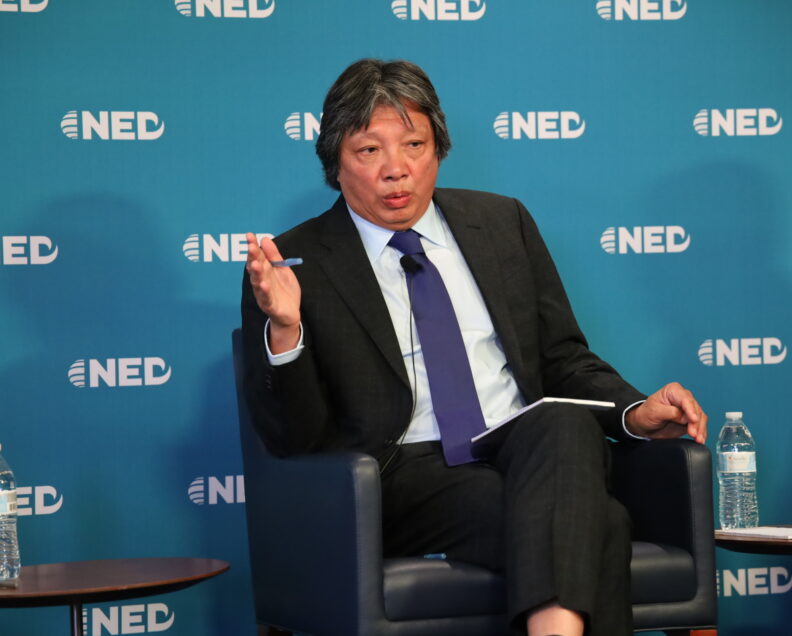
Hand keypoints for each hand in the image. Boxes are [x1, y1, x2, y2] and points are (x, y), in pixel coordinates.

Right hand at [245, 233, 301, 352]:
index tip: (250, 235)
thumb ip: (274, 256)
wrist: (290, 313)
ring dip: (256, 273)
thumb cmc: (284, 290)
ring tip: (255, 264)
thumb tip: (265, 239)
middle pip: (256, 267)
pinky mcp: (270, 305)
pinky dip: (264, 292)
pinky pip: (266, 298)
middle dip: (253, 257)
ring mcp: (264, 293)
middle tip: (251, 247)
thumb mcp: (282, 270)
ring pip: (258, 282)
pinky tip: (263, 285)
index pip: (257, 256)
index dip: (253, 246)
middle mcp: (261, 280)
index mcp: (265, 271)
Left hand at [625, 382, 706, 443]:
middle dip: (696, 422)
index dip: (691, 410)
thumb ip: (670, 412)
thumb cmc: (647, 414)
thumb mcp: (654, 411)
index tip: (693, 420)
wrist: (644, 424)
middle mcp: (683, 397)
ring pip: (700, 417)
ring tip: (698, 439)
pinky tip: (700, 439)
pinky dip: (701, 432)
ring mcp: (688, 409)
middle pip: (695, 409)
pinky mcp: (690, 420)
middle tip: (693, 434)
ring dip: (701, 429)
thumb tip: (684, 417)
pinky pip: (700, 425)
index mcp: (673, 390)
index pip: (685, 399)